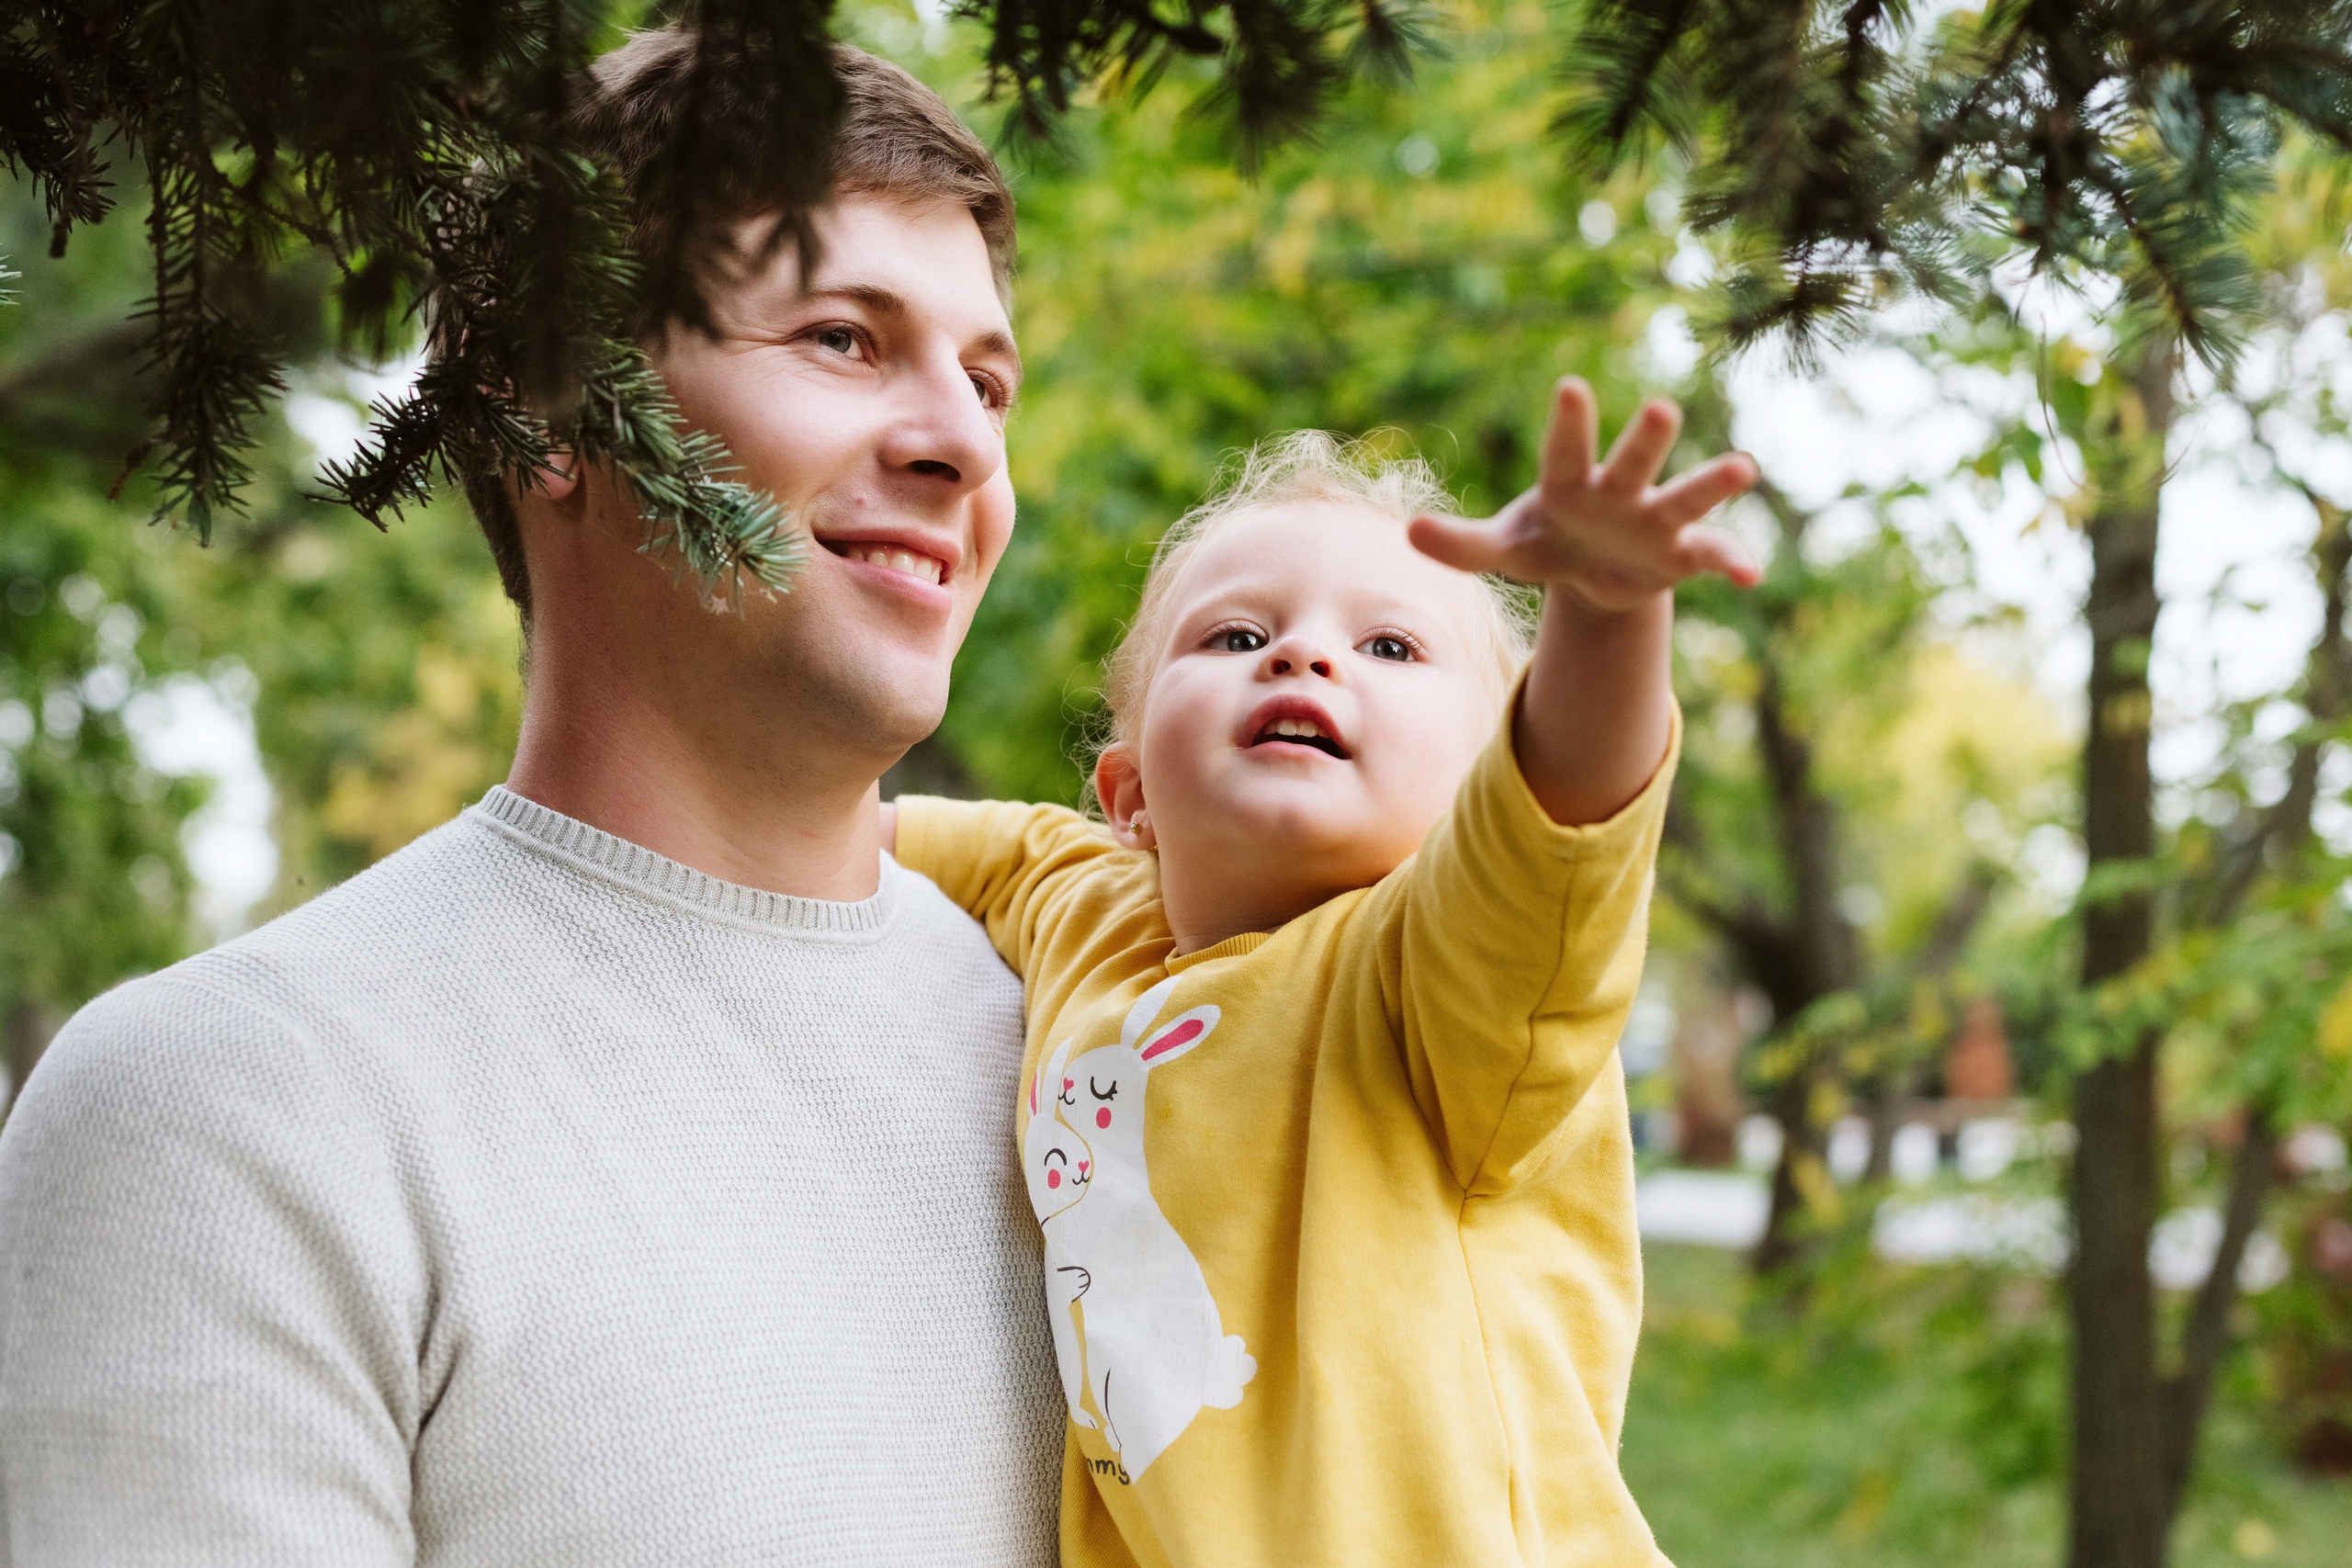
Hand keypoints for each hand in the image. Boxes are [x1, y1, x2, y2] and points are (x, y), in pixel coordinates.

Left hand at [1408, 378, 1761, 613]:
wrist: (1591, 574)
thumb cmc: (1546, 543)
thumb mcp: (1503, 549)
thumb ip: (1461, 544)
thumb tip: (1409, 530)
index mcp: (1569, 482)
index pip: (1564, 450)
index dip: (1569, 423)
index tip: (1570, 388)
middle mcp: (1618, 491)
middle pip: (1633, 461)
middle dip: (1645, 439)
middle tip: (1662, 409)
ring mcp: (1655, 519)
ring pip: (1687, 497)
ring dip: (1713, 483)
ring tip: (1744, 467)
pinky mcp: (1681, 553)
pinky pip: (1712, 554)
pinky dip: (1733, 561)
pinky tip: (1751, 575)